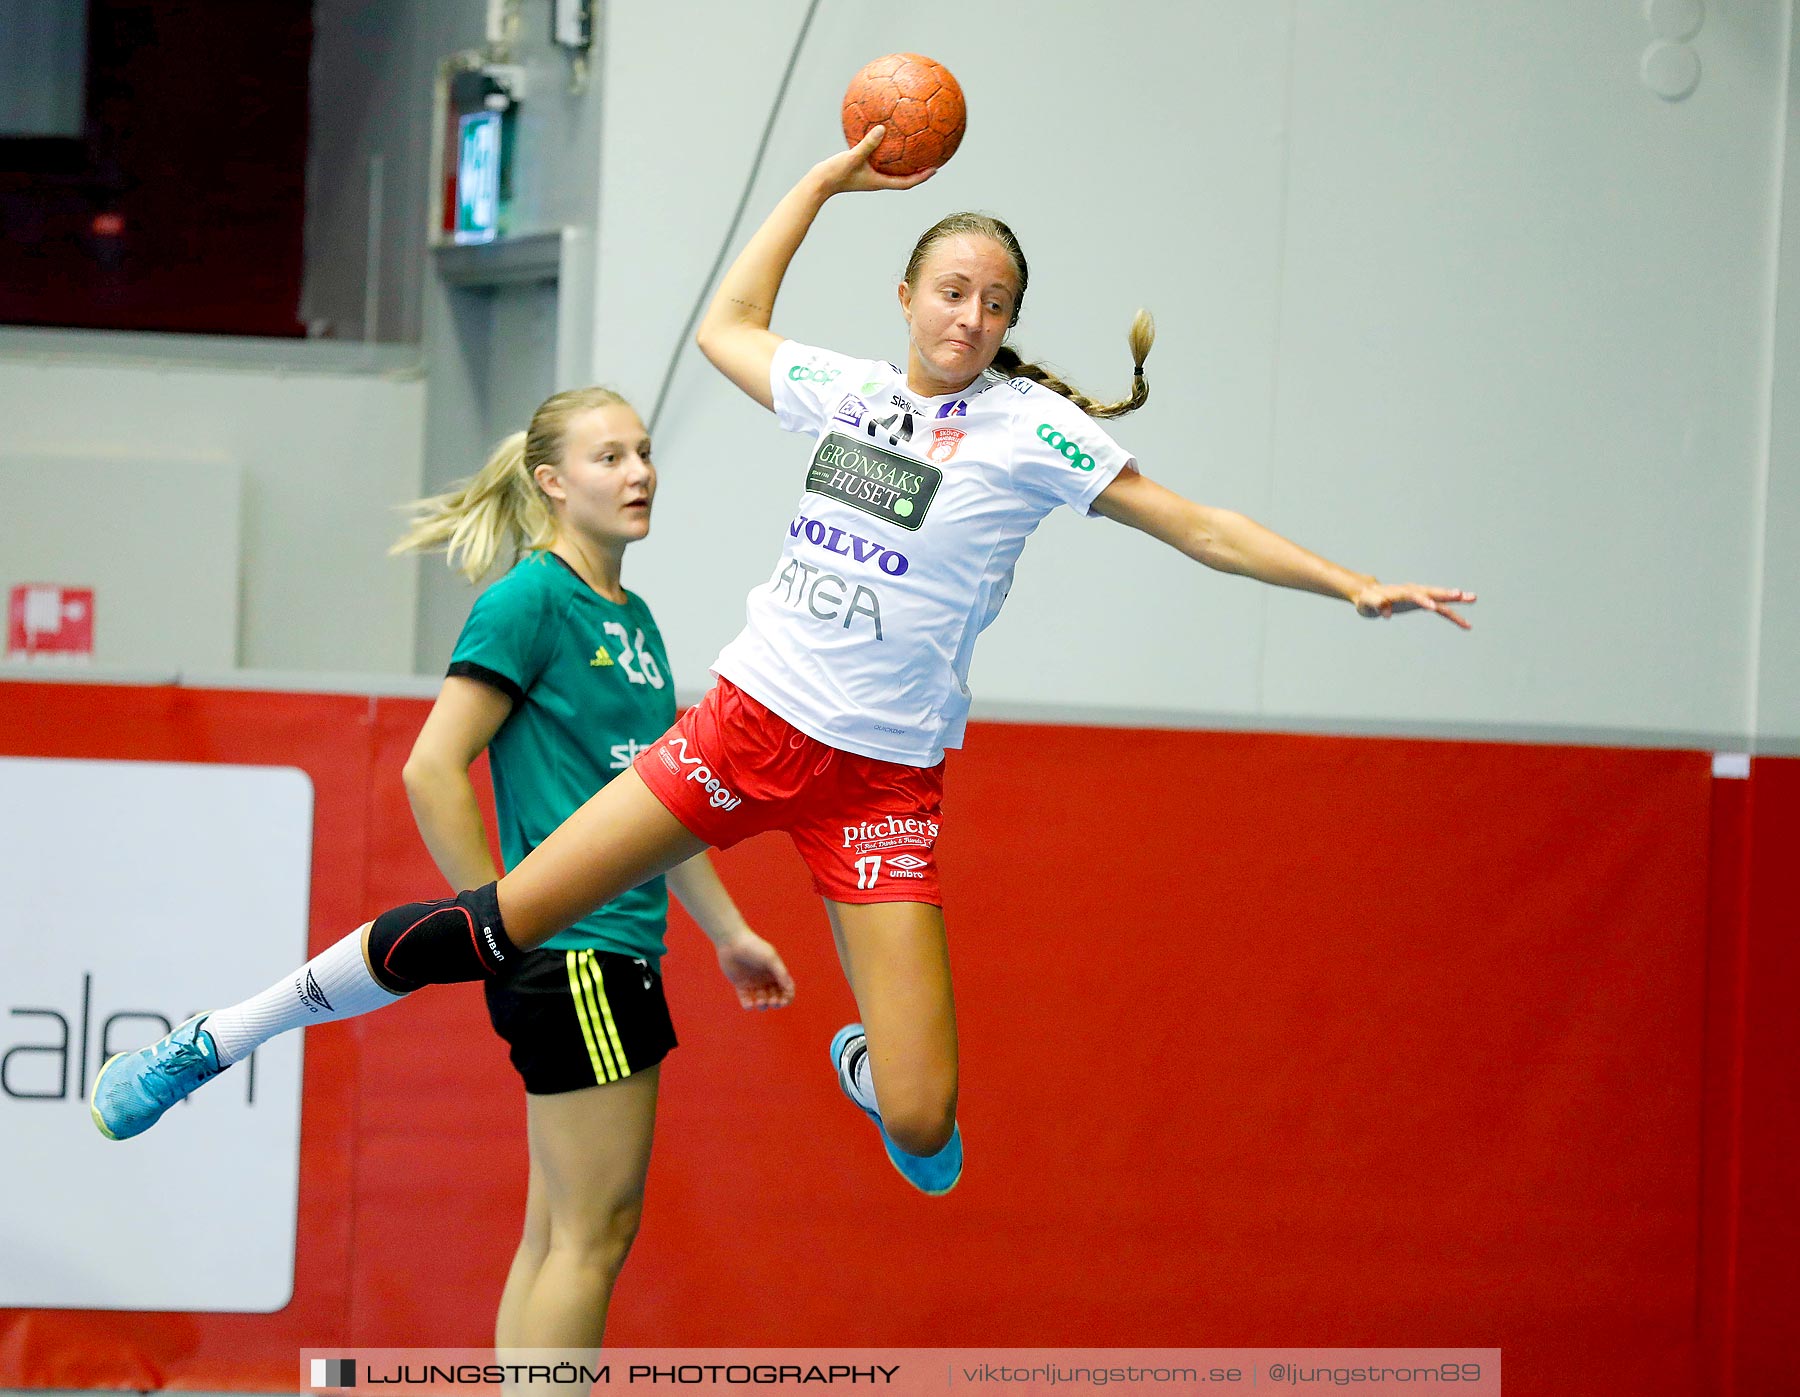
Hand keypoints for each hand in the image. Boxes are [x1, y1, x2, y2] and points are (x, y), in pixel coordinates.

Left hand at [715, 930, 796, 1010]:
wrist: (732, 942)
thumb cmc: (754, 947)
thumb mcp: (770, 959)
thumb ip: (781, 973)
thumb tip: (789, 988)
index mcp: (776, 971)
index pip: (786, 988)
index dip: (787, 997)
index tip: (784, 1001)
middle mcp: (766, 978)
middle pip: (775, 996)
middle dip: (776, 1002)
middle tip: (772, 1001)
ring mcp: (753, 982)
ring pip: (762, 1000)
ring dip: (763, 1005)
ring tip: (760, 1001)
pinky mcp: (741, 985)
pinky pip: (746, 999)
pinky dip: (748, 1005)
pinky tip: (749, 1004)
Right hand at [810, 126, 936, 195]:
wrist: (818, 183)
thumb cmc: (834, 173)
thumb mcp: (852, 157)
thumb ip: (868, 144)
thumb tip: (882, 128)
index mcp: (879, 181)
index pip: (906, 182)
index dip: (922, 177)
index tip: (936, 169)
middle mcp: (877, 179)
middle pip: (903, 176)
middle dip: (918, 168)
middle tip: (932, 157)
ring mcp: (869, 175)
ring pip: (891, 167)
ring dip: (903, 159)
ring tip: (913, 145)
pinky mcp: (861, 168)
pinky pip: (878, 158)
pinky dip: (884, 150)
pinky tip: (883, 135)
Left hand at [1352, 582, 1476, 628]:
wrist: (1369, 595)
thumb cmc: (1367, 600)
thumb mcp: (1368, 603)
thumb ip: (1377, 606)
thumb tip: (1385, 614)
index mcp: (1400, 592)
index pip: (1413, 595)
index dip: (1422, 600)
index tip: (1433, 607)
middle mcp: (1413, 591)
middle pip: (1433, 592)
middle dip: (1447, 594)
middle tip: (1463, 594)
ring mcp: (1420, 596)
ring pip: (1440, 599)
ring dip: (1456, 600)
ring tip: (1473, 598)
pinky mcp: (1423, 603)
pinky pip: (1441, 609)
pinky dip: (1452, 615)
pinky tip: (1465, 624)